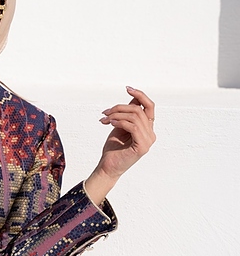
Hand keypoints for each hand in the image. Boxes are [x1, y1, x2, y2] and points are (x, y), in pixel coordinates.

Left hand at [85, 86, 155, 204]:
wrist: (108, 167)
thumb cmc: (113, 148)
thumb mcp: (120, 126)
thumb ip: (129, 114)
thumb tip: (133, 98)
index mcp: (147, 128)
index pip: (149, 106)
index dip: (140, 95)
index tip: (127, 88)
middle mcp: (151, 134)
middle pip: (139, 110)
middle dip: (119, 108)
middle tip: (105, 112)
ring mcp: (148, 140)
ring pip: (135, 117)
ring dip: (116, 115)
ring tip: (105, 119)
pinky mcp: (142, 146)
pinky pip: (133, 126)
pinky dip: (119, 122)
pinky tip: (110, 124)